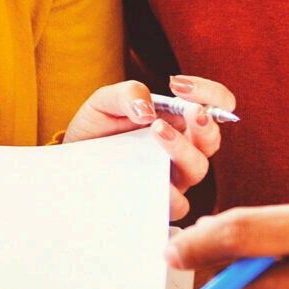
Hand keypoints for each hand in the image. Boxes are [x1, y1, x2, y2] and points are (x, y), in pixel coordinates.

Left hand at [61, 75, 233, 220]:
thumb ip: (128, 94)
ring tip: (156, 129)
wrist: (71, 158)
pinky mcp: (160, 200)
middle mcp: (183, 148)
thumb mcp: (105, 102)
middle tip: (190, 110)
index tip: (180, 85)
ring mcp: (174, 176)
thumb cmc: (96, 128)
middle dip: (205, 124)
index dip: (212, 94)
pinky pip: (177, 203)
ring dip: (182, 148)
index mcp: (179, 120)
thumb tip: (147, 109)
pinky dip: (166, 190)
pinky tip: (143, 175)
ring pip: (197, 168)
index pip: (216, 105)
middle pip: (211, 140)